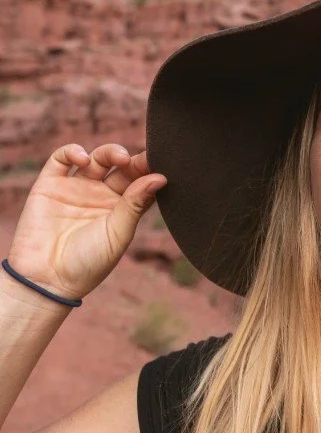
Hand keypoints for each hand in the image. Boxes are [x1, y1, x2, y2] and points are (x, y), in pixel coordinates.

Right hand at [5, 143, 167, 301]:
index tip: (161, 163)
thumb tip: (161, 177)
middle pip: (121, 168)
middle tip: (143, 159)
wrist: (47, 279)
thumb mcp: (118, 232)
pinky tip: (84, 159)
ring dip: (109, 152)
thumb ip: (136, 203)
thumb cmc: (89, 262)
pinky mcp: (50, 185)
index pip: (140, 182)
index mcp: (122, 208)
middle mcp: (101, 195)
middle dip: (133, 160)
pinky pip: (61, 160)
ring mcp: (76, 188)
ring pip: (96, 159)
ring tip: (119, 158)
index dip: (149, 171)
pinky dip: (72, 152)